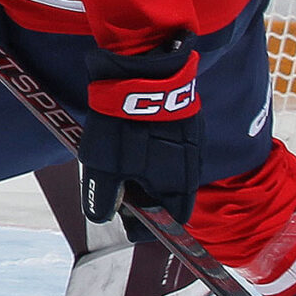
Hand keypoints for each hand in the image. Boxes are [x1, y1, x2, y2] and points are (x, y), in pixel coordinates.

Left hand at [80, 43, 202, 221]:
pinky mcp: (188, 122)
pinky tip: (133, 135)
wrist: (142, 73)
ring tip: (121, 155)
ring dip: (147, 170)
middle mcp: (192, 169)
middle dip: (143, 194)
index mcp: (177, 187)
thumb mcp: (103, 168)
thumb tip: (101, 216)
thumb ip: (103, 197)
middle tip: (116, 181)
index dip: (145, 222)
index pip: (170, 221)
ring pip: (169, 170)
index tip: (124, 211)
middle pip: (169, 196)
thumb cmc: (123, 126)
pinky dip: (154, 148)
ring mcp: (193, 143)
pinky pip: (171, 147)